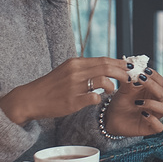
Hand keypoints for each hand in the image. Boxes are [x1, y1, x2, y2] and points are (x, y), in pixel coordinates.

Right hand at [0, 56, 133, 124]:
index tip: (131, 67)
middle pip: (107, 67)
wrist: (31, 98)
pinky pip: (94, 97)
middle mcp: (76, 71)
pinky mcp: (72, 101)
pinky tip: (99, 99)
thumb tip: (107, 67)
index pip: (104, 59)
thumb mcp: (68, 71)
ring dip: (112, 86)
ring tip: (112, 90)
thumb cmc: (52, 86)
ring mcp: (74, 86)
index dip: (120, 63)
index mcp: (76, 63)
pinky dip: (100, 98)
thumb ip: (86, 69)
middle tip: (131, 78)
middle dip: (123, 72)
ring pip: (103, 81)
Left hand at [103, 67, 162, 136]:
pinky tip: (143, 115)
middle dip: (152, 85)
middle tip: (140, 79)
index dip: (155, 76)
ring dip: (153, 103)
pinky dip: (153, 120)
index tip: (144, 71)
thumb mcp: (123, 89)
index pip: (161, 81)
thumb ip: (129, 80)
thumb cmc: (120, 102)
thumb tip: (132, 69)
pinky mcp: (150, 128)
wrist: (110, 118)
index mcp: (152, 91)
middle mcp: (156, 102)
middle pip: (162, 92)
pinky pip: (159, 126)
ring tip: (138, 102)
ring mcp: (154, 115)